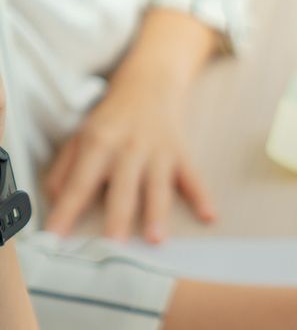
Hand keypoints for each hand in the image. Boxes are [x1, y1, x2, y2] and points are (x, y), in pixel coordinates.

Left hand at [43, 8, 217, 241]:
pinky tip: (209, 215)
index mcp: (97, 144)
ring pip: (157, 187)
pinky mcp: (181, 154)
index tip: (57, 236)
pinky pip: (193, 178)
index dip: (67, 211)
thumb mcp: (82, 136)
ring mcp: (157, 153)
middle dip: (117, 216)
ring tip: (156, 239)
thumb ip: (66, 168)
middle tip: (113, 244)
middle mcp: (127, 149)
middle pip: (121, 188)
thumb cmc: (113, 117)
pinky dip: (202, 197)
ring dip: (157, 213)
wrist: (149, 84)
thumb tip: (55, 199)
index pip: (79, 184)